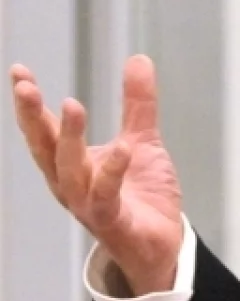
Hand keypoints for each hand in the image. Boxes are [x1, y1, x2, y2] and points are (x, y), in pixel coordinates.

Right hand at [9, 55, 183, 294]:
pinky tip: (123, 148)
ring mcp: (87, 203)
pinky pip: (105, 195)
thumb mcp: (141, 139)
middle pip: (45, 148)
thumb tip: (138, 59)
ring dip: (68, 139)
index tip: (18, 72)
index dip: (29, 103)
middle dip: (32, 118)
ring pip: (69, 171)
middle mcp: (70, 184)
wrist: (159, 241)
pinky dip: (112, 171)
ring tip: (72, 106)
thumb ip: (137, 103)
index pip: (43, 130)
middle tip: (26, 86)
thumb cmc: (140, 194)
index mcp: (71, 164)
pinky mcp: (112, 219)